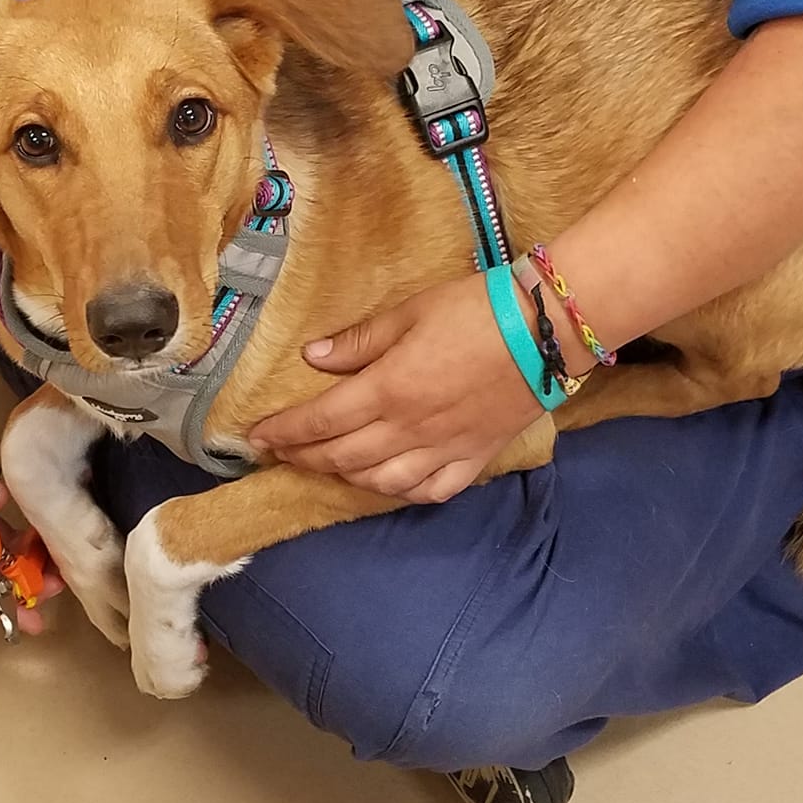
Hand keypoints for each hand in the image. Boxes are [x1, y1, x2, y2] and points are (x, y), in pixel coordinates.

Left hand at [248, 273, 548, 503]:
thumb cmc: (475, 310)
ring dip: (345, 477)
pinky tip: (388, 484)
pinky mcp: (475, 458)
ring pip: (381, 480)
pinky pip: (430, 491)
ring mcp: (443, 450)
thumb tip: (313, 358)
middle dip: (304, 456)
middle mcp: (410, 430)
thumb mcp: (410, 312)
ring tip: (324, 467)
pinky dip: (401, 492)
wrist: (546, 331)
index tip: (257, 437)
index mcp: (389, 389)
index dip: (285, 431)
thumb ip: (360, 341)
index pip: (322, 420)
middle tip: (279, 453)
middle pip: (343, 455)